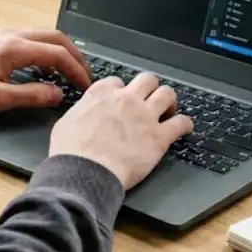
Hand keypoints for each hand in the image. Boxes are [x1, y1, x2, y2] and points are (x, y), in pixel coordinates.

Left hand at [0, 28, 90, 115]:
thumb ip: (31, 95)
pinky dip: (47, 50)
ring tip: (70, 73)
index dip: (76, 70)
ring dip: (61, 51)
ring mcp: (4, 33)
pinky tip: (45, 68)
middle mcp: (11, 34)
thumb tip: (57, 94)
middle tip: (84, 76)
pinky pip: (32, 38)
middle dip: (75, 56)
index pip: (57, 53)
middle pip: (56, 37)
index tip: (84, 85)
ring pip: (45, 35)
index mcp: (13, 47)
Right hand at [48, 72, 193, 189]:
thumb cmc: (71, 152)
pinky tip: (185, 128)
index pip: (118, 82)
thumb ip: (80, 112)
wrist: (85, 171)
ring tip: (168, 110)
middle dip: (149, 88)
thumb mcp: (65, 123)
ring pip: (167, 93)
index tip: (121, 100)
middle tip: (149, 101)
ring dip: (169, 101)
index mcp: (102, 94)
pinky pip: (181, 122)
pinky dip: (185, 124)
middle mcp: (126, 99)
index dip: (121, 91)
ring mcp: (145, 116)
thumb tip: (81, 115)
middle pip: (147, 80)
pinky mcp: (159, 137)